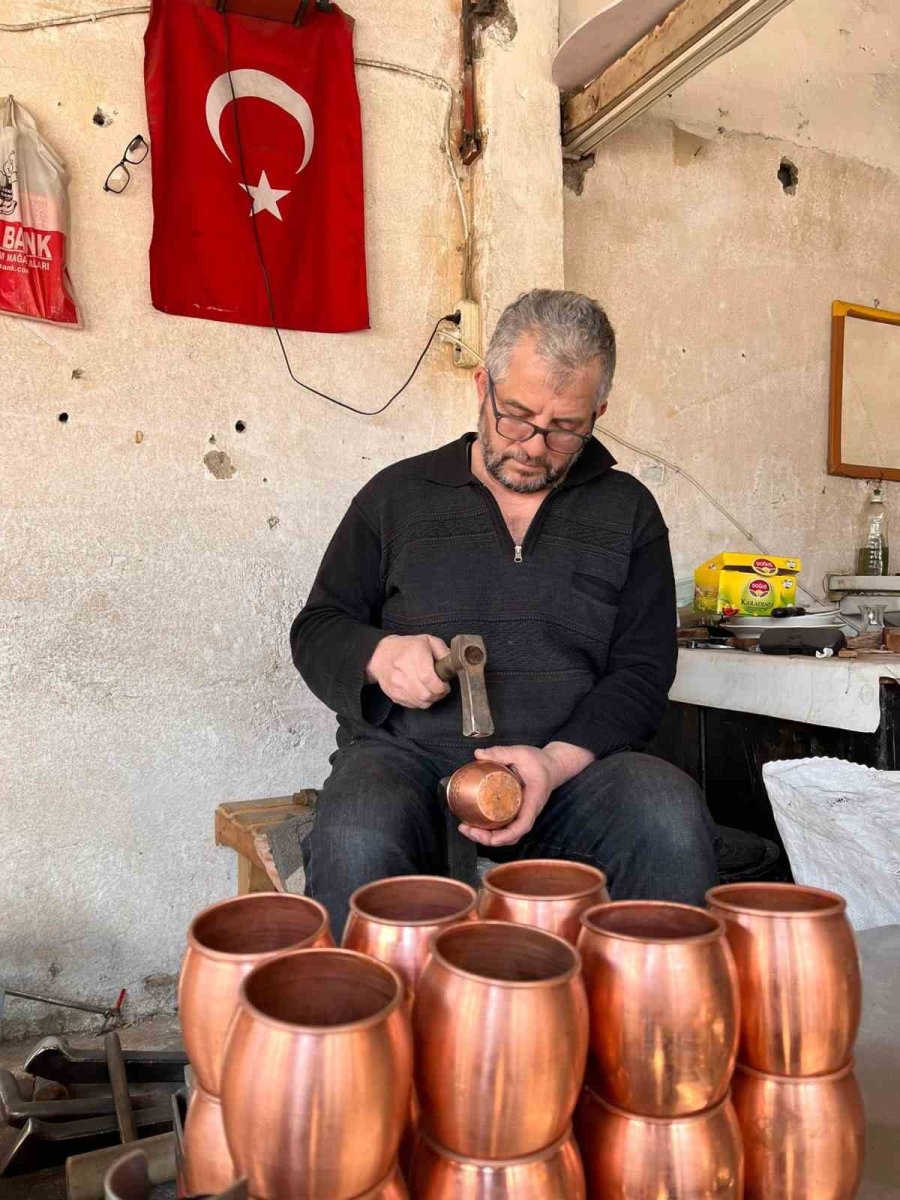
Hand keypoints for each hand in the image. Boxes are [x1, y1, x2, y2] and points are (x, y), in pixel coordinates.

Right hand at [365, 634, 451, 708]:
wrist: (381, 655)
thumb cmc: (407, 647)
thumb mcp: (428, 641)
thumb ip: (444, 652)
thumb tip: (454, 665)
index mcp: (414, 655)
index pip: (429, 679)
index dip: (441, 686)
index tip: (445, 684)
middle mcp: (403, 671)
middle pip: (426, 694)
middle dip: (438, 694)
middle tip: (440, 687)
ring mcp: (397, 685)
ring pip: (421, 702)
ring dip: (430, 699)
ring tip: (431, 690)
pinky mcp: (394, 695)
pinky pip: (413, 705)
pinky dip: (420, 701)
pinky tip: (421, 692)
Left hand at [459, 742, 594, 847]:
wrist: (551, 766)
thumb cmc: (540, 762)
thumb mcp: (521, 753)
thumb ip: (501, 752)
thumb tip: (478, 754)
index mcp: (532, 802)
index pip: (522, 826)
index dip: (505, 836)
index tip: (490, 838)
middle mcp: (528, 812)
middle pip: (511, 836)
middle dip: (488, 839)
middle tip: (467, 829)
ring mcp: (522, 814)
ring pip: (506, 834)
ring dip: (487, 837)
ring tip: (467, 829)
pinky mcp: (515, 812)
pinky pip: (504, 826)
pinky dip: (489, 829)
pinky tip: (474, 823)